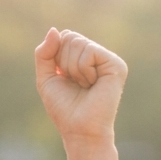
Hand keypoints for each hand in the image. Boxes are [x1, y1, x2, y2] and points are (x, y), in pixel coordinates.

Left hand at [34, 28, 126, 143]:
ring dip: (73, 69)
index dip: (55, 56)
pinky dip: (83, 70)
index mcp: (82, 57)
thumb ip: (44, 53)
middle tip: (75, 83)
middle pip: (70, 37)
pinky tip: (92, 84)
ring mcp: (108, 59)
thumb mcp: (45, 78)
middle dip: (64, 62)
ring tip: (84, 86)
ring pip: (78, 43)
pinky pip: (89, 51)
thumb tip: (54, 30)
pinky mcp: (116, 64)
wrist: (80, 130)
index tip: (63, 78)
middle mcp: (97, 56)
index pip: (64, 36)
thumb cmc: (64, 108)